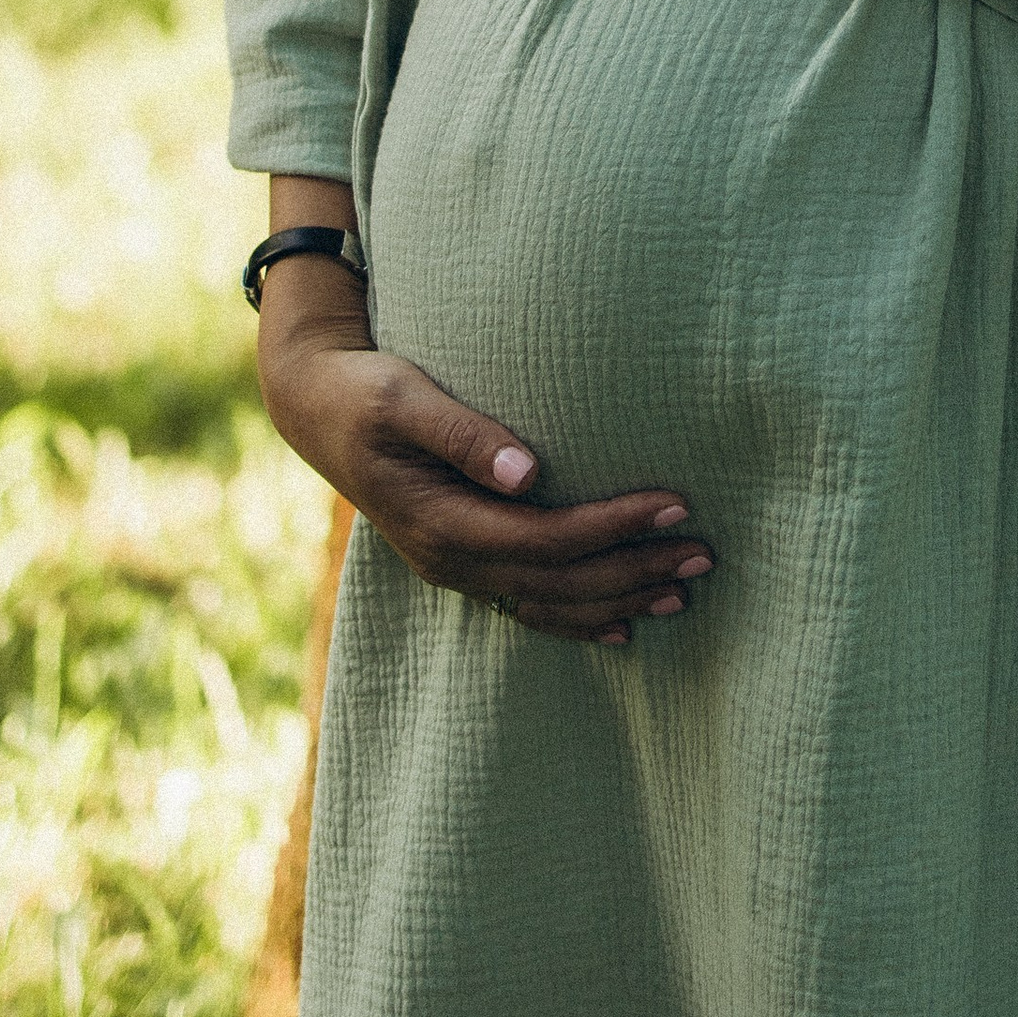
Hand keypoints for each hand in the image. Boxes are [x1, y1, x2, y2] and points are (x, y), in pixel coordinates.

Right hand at [256, 228, 712, 645]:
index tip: (674, 505)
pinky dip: (577, 619)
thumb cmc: (365, 390)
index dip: (613, 529)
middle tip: (704, 554)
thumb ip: (463, 434)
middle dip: (634, 571)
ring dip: (618, 600)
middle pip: (559, 582)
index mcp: (440, 521)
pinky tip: (622, 626)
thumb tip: (528, 471)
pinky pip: (526, 605)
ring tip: (683, 593)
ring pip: (548, 603)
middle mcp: (450, 558)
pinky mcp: (461, 559)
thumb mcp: (404, 398)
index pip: (546, 539)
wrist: (313, 407)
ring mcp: (454, 568)